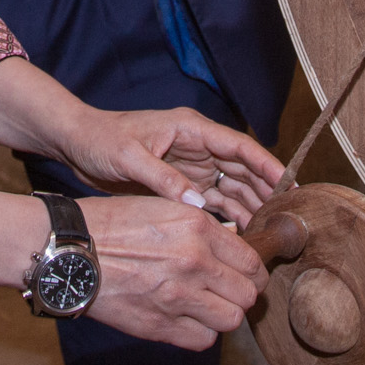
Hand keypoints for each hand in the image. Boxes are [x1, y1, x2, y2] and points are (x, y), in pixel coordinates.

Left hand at [54, 106, 284, 227]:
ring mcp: (191, 166)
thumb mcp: (130, 157)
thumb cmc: (100, 140)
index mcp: (191, 129)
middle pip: (242, 170)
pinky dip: (228, 216)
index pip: (240, 147)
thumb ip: (164, 180)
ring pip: (231, 187)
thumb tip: (199, 205)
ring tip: (267, 232)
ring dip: (249, 207)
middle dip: (265, 191)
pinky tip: (241, 235)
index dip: (267, 165)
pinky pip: (212, 201)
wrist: (75, 144)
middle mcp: (197, 146)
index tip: (289, 185)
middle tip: (285, 219)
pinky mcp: (180, 184)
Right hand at [75, 194, 266, 349]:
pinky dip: (201, 333)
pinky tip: (188, 319)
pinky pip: (203, 339)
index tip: (245, 275)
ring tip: (209, 307)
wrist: (70, 252)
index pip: (252, 260)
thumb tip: (230, 245)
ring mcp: (178, 297)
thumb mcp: (162, 208)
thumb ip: (200, 228)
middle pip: (248, 293)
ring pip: (232, 320)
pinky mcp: (160, 325)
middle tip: (229, 292)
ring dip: (224, 315)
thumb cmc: (110, 225)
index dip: (253, 271)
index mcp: (197, 228)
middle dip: (243, 294)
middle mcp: (195, 262)